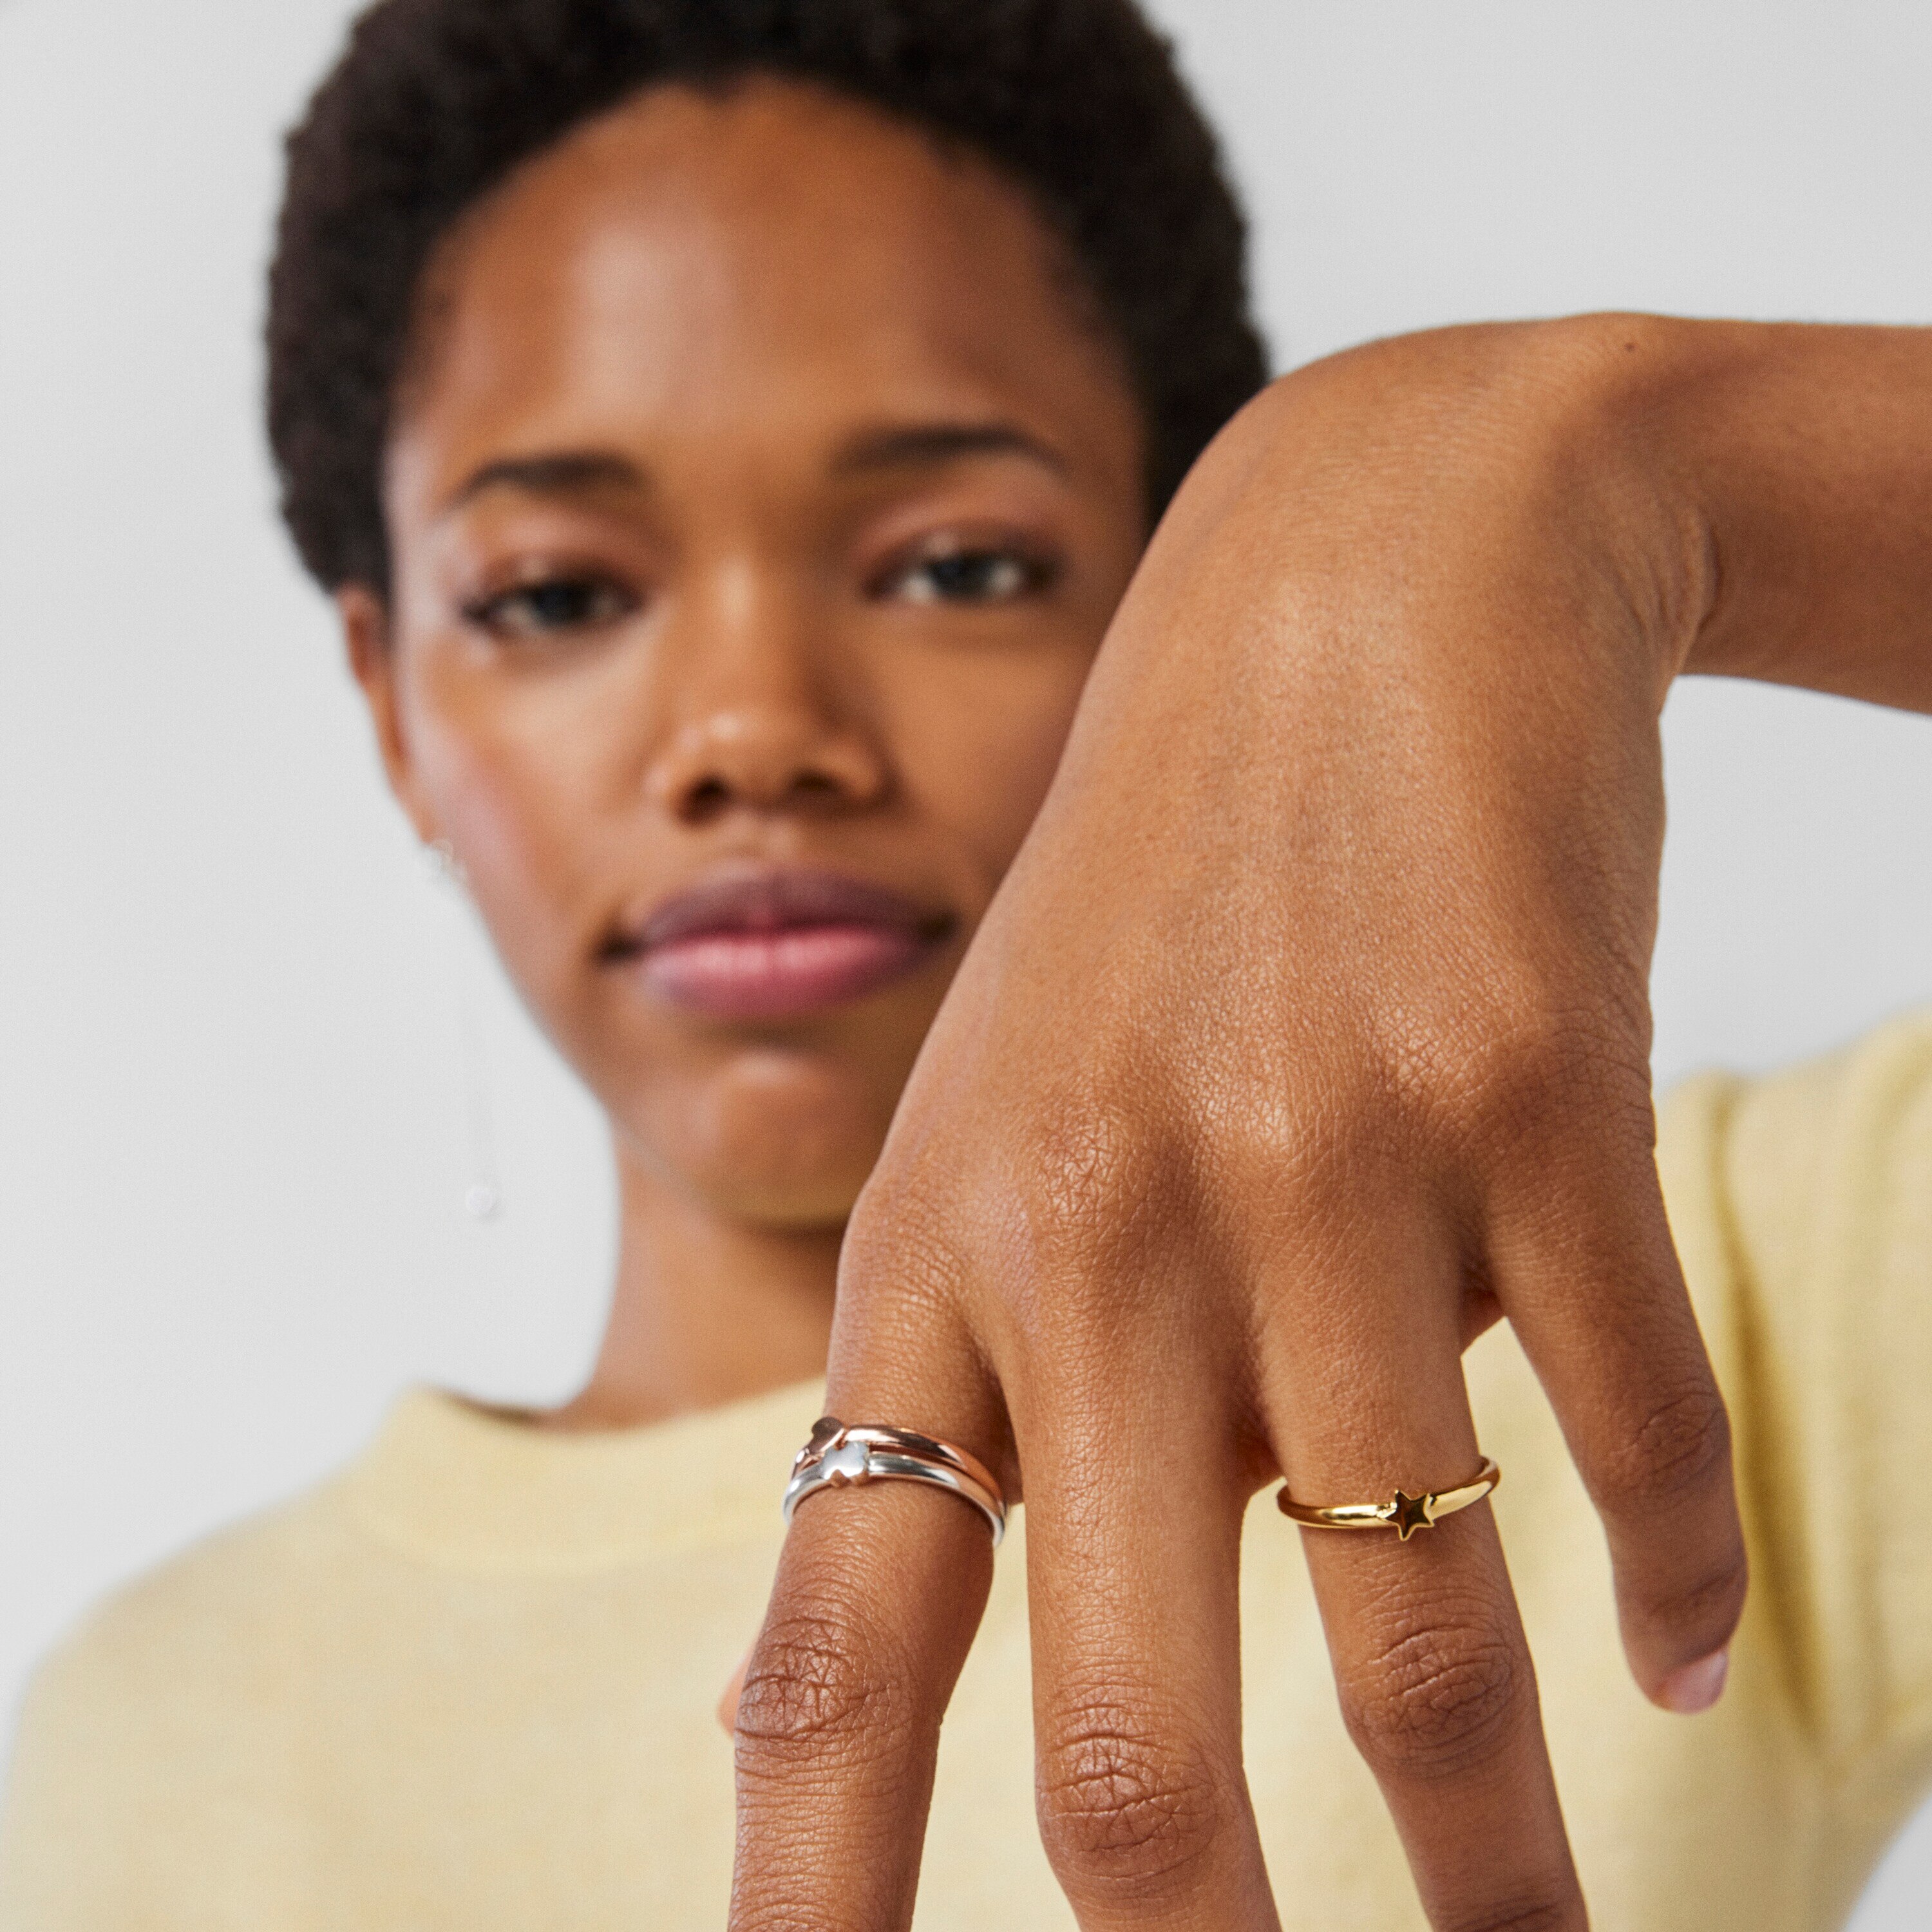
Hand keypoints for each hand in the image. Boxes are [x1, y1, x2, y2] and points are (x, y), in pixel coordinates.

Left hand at [728, 315, 1931, 1929]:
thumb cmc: (1164, 910)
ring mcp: (1326, 1173)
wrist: (1357, 591)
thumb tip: (900, 1677)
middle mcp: (1105, 1244)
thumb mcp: (1000, 1132)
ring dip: (1491, 1859)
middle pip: (1129, 1752)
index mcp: (939, 1264)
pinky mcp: (1534, 1105)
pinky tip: (1678, 1643)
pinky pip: (1632, 1437)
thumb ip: (975, 1390)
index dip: (807, 1912)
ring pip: (1418, 1644)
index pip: (829, 1660)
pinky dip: (1672, 1578)